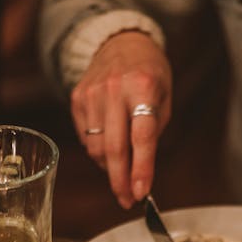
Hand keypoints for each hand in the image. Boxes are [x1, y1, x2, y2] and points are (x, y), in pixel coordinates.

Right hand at [70, 31, 171, 207]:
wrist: (120, 42)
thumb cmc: (149, 74)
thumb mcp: (164, 97)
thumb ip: (154, 132)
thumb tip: (140, 172)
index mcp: (142, 87)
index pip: (142, 136)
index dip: (141, 168)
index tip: (141, 193)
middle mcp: (114, 89)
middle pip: (113, 148)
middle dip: (120, 180)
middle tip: (127, 200)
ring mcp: (92, 94)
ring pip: (96, 147)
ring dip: (110, 168)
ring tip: (122, 174)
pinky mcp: (77, 98)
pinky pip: (86, 138)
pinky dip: (98, 152)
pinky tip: (109, 150)